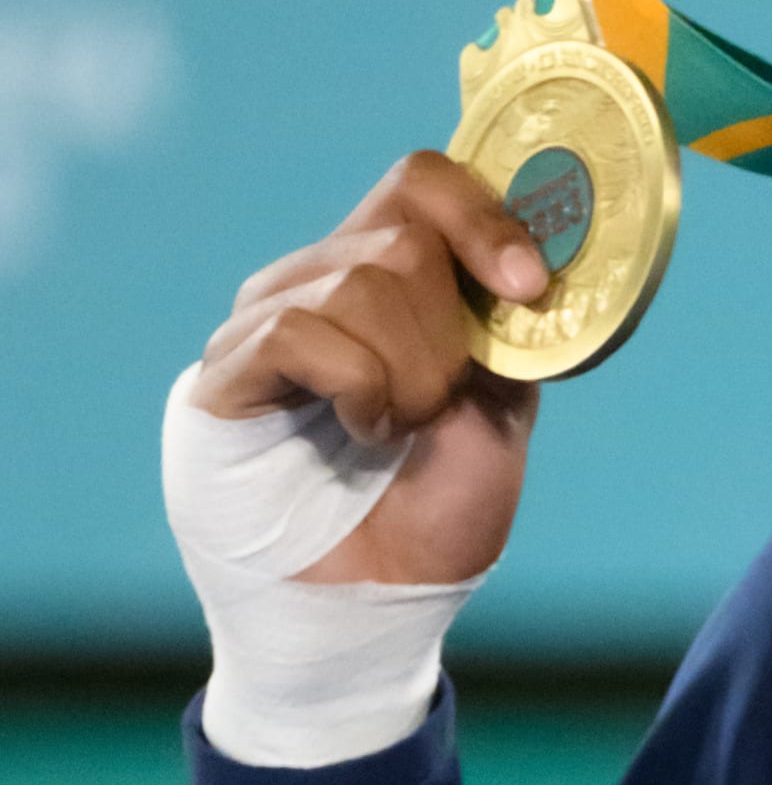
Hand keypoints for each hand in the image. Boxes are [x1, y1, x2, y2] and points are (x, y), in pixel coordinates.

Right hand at [190, 151, 548, 584]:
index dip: (484, 218)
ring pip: (358, 283)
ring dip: (410, 372)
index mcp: (390, 277)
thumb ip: (505, 327)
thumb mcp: (499, 405)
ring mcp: (263, 323)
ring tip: (398, 429)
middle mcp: (318, 281)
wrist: (383, 602)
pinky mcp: (224, 376)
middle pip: (402, 237)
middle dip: (450, 334)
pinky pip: (299, 332)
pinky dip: (358, 387)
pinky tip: (363, 433)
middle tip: (440, 405)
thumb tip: (535, 259)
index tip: (528, 287)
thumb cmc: (437, 506)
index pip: (422, 182)